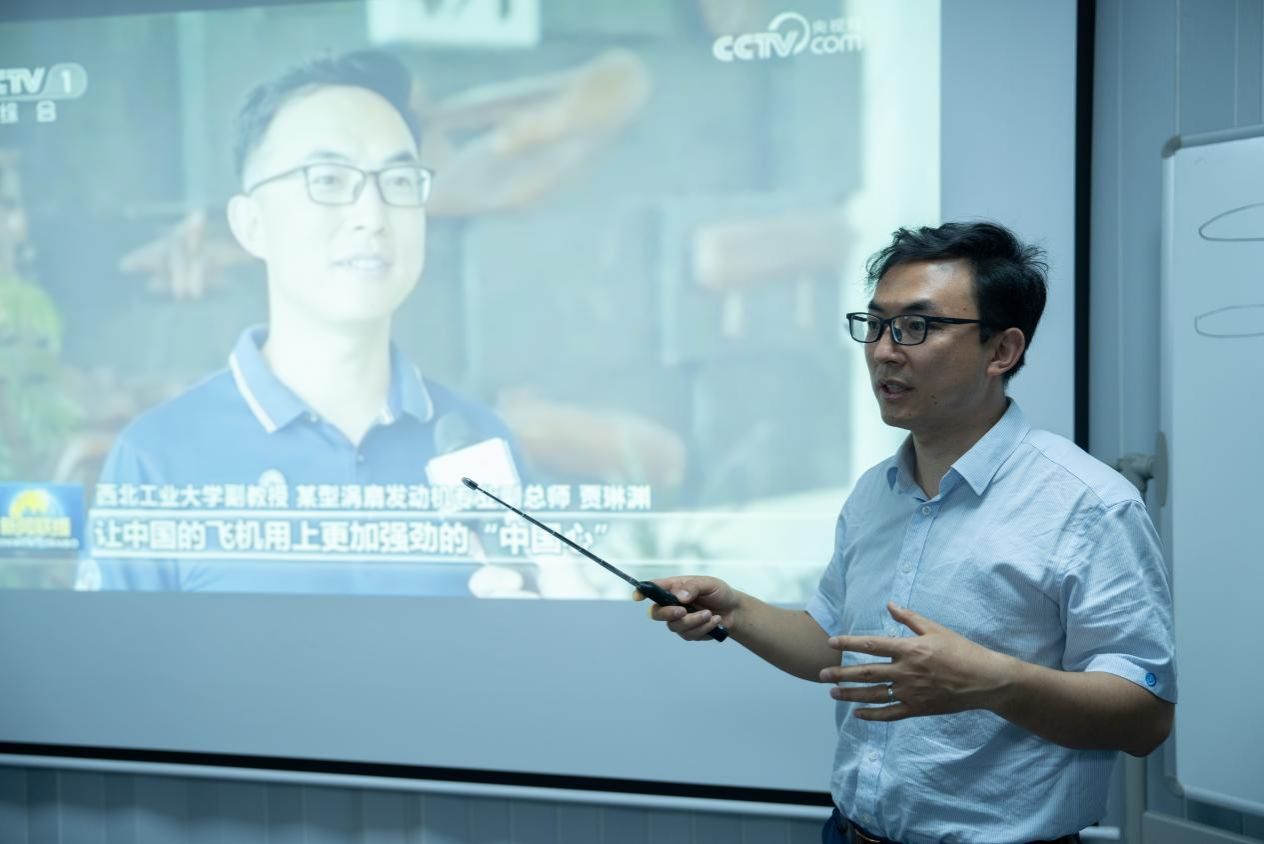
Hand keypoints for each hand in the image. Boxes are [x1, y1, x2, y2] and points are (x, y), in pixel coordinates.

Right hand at [633, 575, 737, 640]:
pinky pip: (689, 634)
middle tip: (683, 611)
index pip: (653, 589)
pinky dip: (703, 628)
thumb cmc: (719, 593)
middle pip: (656, 613)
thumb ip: (692, 587)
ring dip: (694, 621)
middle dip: (668, 613)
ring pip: (675, 626)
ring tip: (710, 614)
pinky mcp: (688, 633)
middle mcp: (672, 604)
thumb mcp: (709, 584)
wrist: (734, 611)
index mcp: (674, 588)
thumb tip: (680, 596)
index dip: (642, 592)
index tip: (638, 597)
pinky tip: (714, 621)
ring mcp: (678, 620)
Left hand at [818, 602, 1011, 720]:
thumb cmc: (961, 650)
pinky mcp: (918, 708)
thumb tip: (889, 605)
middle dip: (841, 674)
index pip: (871, 645)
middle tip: (822, 675)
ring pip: (874, 694)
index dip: (849, 643)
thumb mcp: (936, 628)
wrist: (984, 680)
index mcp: (908, 648)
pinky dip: (873, 715)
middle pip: (866, 673)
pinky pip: (891, 713)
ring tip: (833, 693)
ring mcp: (911, 692)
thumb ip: (909, 618)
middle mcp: (905, 671)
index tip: (831, 643)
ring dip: (851, 694)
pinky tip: (858, 714)